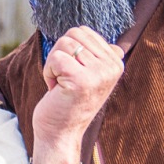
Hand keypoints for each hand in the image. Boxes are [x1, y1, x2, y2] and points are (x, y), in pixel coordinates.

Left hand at [31, 27, 123, 163]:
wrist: (60, 133)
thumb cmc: (68, 100)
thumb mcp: (88, 74)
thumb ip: (95, 54)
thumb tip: (100, 39)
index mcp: (116, 61)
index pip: (83, 31)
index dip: (69, 50)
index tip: (72, 73)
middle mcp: (112, 66)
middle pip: (73, 34)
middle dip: (60, 54)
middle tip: (64, 78)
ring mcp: (99, 73)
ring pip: (63, 44)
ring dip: (53, 64)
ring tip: (61, 84)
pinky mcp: (81, 80)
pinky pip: (55, 57)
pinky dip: (48, 72)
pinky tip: (56, 89)